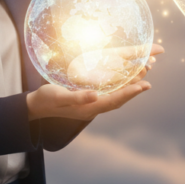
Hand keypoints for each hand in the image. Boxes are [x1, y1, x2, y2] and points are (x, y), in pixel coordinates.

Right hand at [26, 44, 163, 120]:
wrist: (36, 106)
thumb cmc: (46, 100)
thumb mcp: (59, 97)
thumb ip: (77, 98)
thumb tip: (95, 96)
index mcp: (88, 109)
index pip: (114, 100)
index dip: (130, 93)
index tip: (144, 85)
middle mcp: (93, 107)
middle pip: (119, 98)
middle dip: (134, 88)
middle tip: (148, 76)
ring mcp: (92, 104)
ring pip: (116, 95)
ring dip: (129, 85)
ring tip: (142, 74)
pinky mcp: (89, 99)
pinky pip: (109, 92)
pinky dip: (119, 85)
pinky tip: (123, 78)